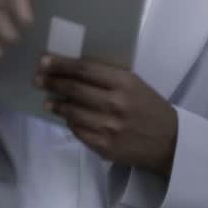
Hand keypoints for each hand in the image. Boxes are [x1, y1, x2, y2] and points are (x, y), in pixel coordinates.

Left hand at [35, 55, 178, 176]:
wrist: (169, 142)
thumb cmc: (149, 107)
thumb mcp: (135, 84)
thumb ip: (108, 77)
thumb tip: (73, 70)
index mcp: (124, 83)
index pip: (85, 70)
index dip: (61, 65)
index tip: (44, 61)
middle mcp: (115, 103)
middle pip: (74, 89)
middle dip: (52, 82)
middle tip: (37, 79)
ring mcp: (108, 127)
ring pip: (72, 112)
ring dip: (56, 104)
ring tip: (47, 100)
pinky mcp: (104, 147)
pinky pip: (78, 131)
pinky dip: (69, 122)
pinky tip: (66, 117)